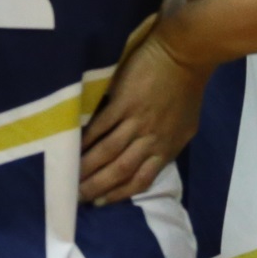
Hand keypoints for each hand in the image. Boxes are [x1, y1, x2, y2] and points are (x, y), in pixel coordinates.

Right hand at [78, 31, 209, 203]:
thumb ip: (166, 143)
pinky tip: (71, 147)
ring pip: (108, 152)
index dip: (118, 194)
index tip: (99, 203)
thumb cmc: (187, 86)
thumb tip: (148, 157)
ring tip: (69, 178)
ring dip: (87, 167)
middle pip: (120, 170)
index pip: (141, 180)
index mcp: (168, 147)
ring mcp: (137, 121)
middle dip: (97, 187)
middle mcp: (152, 140)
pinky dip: (86, 139)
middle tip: (76, 197)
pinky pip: (101, 127)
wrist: (185, 54)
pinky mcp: (123, 102)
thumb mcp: (185, 124)